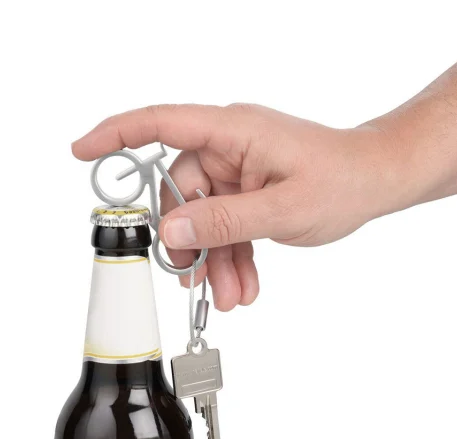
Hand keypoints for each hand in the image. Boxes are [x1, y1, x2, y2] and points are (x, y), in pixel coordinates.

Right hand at [72, 104, 401, 310]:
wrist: (375, 182)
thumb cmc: (342, 180)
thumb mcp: (282, 208)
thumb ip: (225, 220)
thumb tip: (171, 230)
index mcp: (233, 132)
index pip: (161, 124)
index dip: (116, 135)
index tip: (82, 152)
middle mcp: (230, 147)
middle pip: (182, 193)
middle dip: (189, 241)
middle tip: (195, 280)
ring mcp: (239, 172)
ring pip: (206, 218)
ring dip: (215, 258)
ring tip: (231, 295)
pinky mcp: (250, 192)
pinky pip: (229, 225)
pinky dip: (233, 256)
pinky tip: (243, 284)